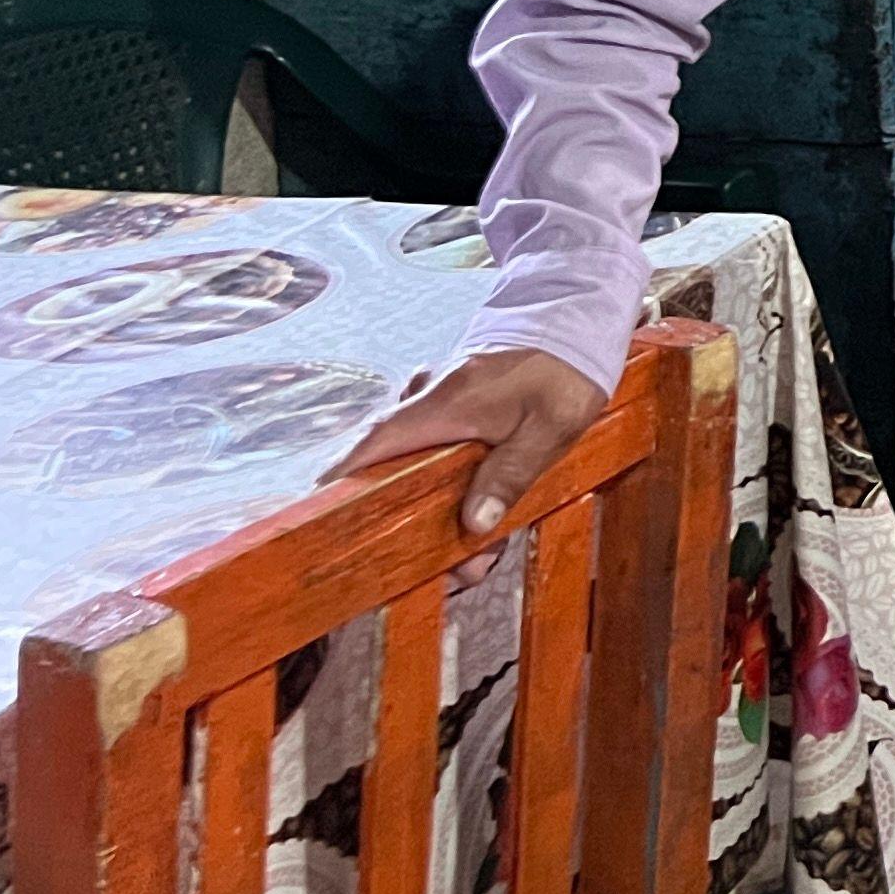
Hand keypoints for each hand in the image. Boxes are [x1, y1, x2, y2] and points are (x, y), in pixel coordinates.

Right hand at [332, 348, 607, 571]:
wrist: (573, 327)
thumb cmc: (562, 374)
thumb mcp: (548, 430)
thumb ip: (510, 475)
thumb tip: (474, 524)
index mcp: (441, 404)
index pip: (371, 444)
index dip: (339, 484)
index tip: (321, 523)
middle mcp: (424, 401)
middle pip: (386, 470)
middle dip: (407, 523)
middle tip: (452, 565)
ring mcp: (431, 404)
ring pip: (411, 467)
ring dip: (435, 511)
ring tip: (479, 554)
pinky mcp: (444, 409)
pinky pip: (429, 452)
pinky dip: (447, 486)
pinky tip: (483, 518)